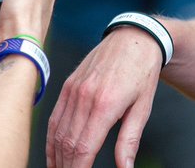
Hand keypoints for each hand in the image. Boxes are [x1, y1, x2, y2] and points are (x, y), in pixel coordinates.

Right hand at [47, 27, 162, 167]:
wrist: (134, 38)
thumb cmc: (142, 72)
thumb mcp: (142, 108)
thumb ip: (129, 141)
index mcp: (104, 104)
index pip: (83, 148)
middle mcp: (83, 97)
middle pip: (67, 143)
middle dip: (66, 167)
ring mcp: (72, 90)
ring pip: (57, 132)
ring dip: (56, 156)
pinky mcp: (67, 85)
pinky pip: (55, 117)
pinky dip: (51, 138)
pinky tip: (53, 152)